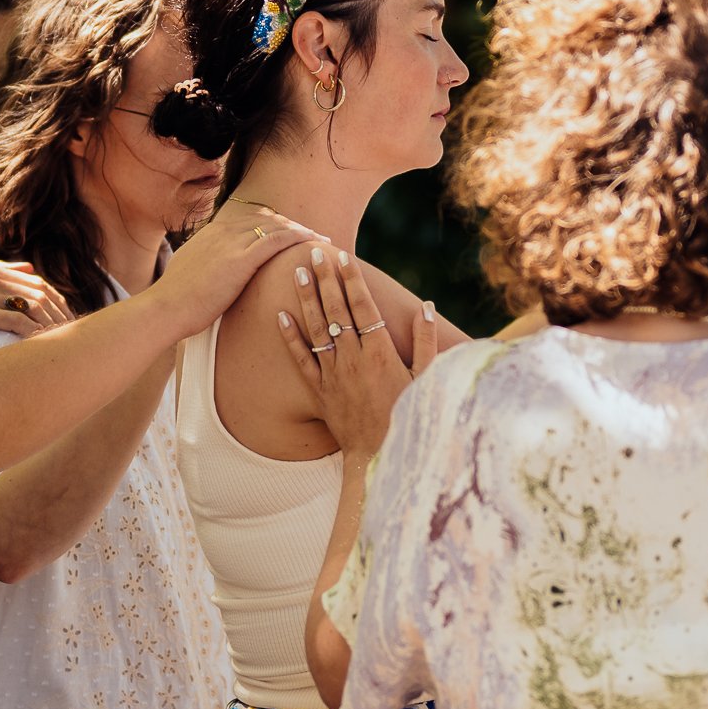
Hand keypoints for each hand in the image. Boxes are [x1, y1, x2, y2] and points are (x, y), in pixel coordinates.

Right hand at [0, 260, 75, 375]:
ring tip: (63, 340)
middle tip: (74, 333)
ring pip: (31, 305)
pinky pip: (15, 321)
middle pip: (39, 292)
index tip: (70, 320)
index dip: (58, 301)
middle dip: (61, 313)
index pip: (37, 282)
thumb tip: (30, 267)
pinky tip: (43, 344)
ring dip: (52, 323)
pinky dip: (34, 332)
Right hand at [148, 207, 320, 339]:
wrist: (164, 309)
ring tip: (319, 239)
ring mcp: (230, 242)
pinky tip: (313, 242)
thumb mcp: (189, 271)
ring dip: (300, 230)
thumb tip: (211, 271)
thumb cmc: (175, 301)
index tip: (288, 232)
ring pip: (275, 226)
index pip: (249, 218)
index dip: (272, 223)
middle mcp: (222, 231)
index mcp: (210, 233)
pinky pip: (276, 240)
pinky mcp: (239, 259)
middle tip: (310, 234)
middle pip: (266, 218)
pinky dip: (298, 237)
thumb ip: (205, 264)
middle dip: (290, 225)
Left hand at [277, 244, 430, 459]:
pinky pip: (301, 360)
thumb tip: (426, 308)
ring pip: (316, 329)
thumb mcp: (426, 379)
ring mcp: (334, 374)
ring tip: (298, 273)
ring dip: (306, 299)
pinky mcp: (319, 391)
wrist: (380, 455)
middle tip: (315, 253)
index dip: (353, 280)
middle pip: (336, 311)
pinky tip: (281, 316)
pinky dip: (290, 338)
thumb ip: (426, 343)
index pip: (363, 307)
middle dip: (326, 279)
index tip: (345, 258)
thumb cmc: (409, 417)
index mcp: (381, 353)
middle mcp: (353, 359)